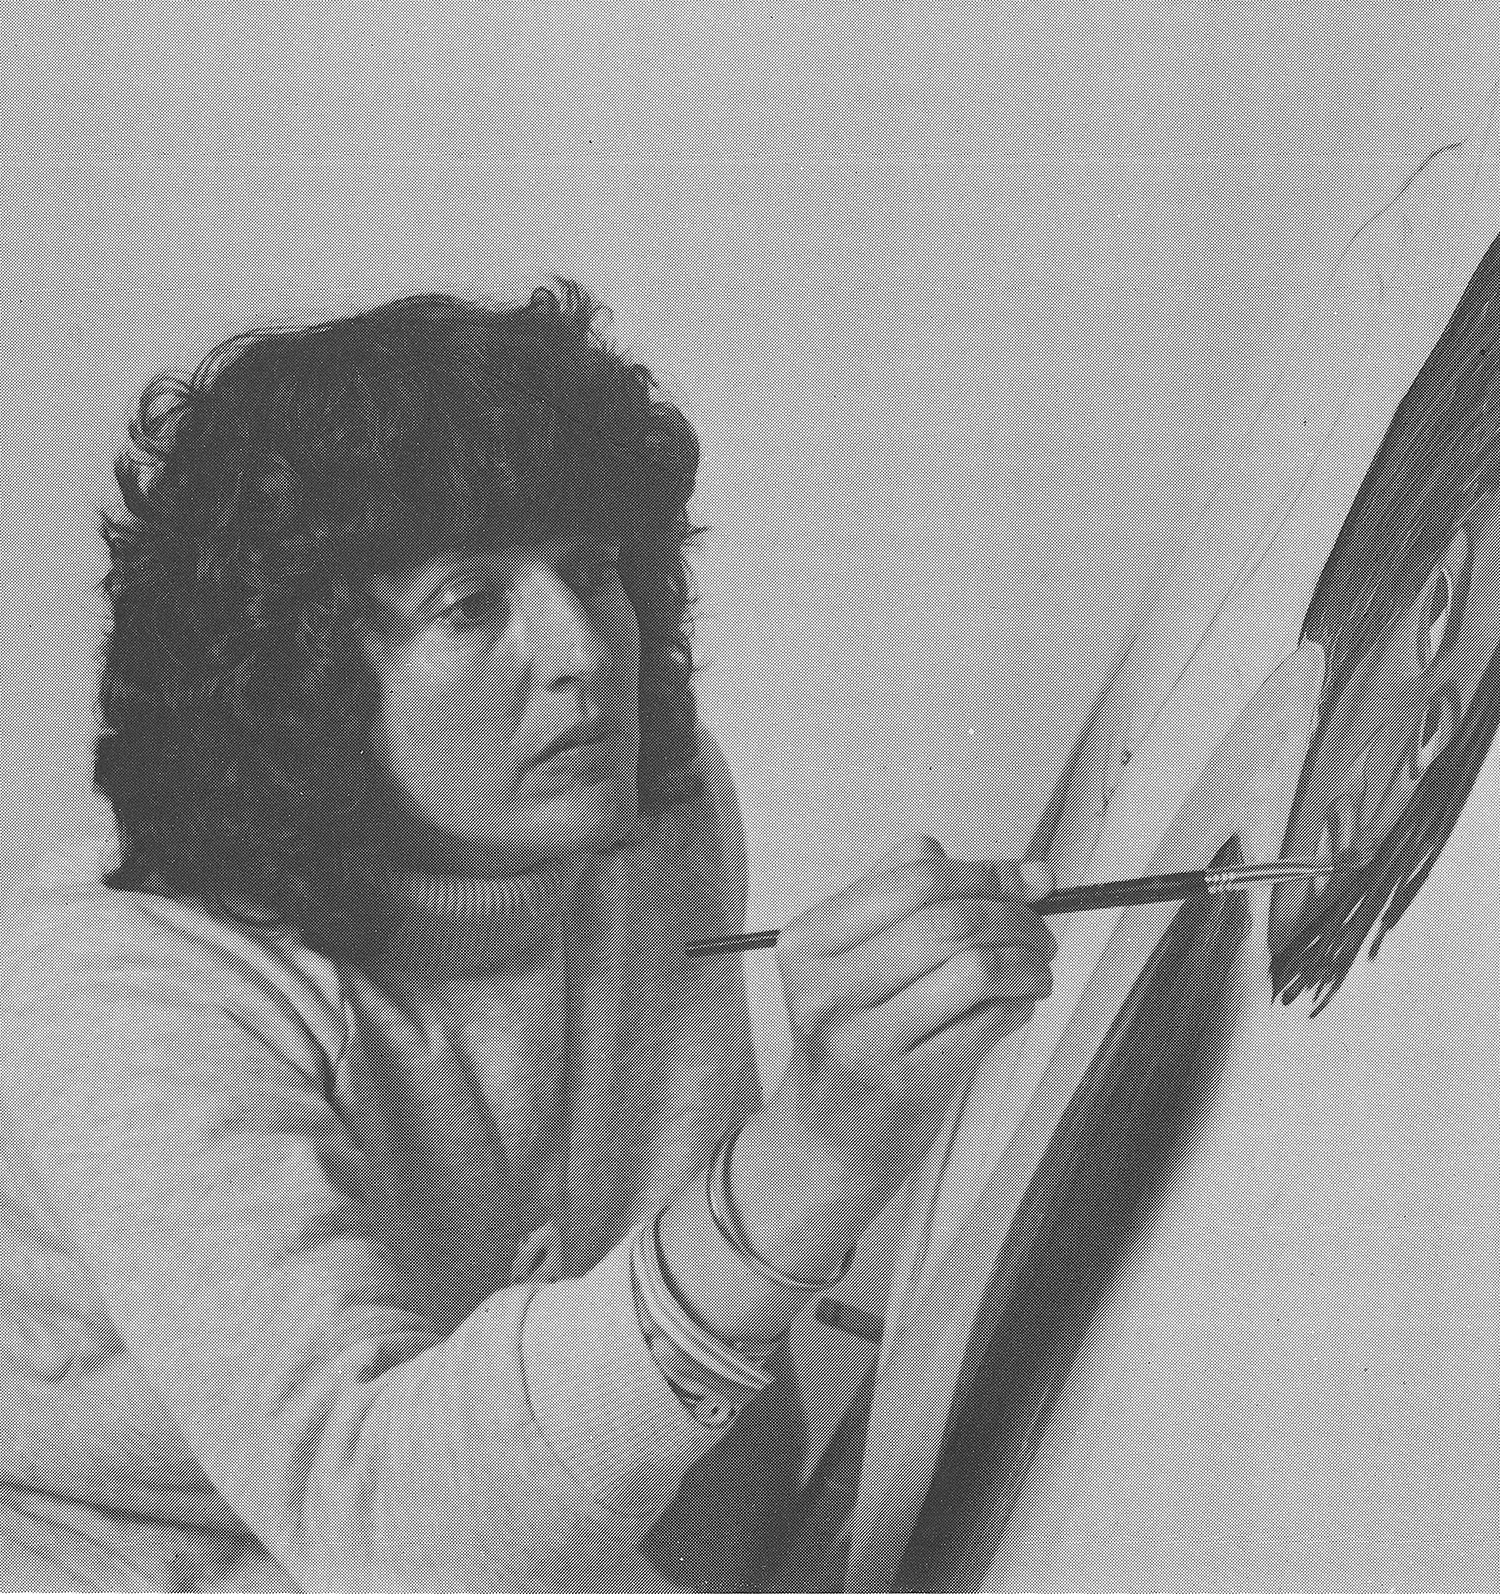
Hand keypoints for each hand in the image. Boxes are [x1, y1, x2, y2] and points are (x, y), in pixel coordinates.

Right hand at [767, 835, 1055, 1192]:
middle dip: (1016, 918)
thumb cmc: (856, 1035)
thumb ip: (916, 896)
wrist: (830, 1135)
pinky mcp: (904, 1084)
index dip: (988, 873)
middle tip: (1040, 932)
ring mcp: (862, 1041)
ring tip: (1036, 970)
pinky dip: (1018, 1005)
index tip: (1030, 880)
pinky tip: (1016, 1005)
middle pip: (949, 921)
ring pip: (974, 968)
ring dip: (1026, 963)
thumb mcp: (857, 956)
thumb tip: (1025, 873)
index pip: (914, 879)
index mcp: (809, 943)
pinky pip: (987, 1023)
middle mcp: (826, 989)